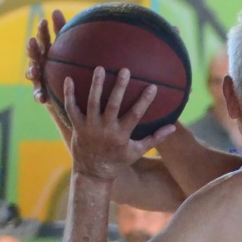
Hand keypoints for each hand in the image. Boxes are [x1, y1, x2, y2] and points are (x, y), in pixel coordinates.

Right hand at [25, 9, 66, 105]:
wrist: (71, 97)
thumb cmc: (69, 70)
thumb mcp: (69, 52)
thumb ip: (63, 33)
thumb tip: (56, 10)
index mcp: (47, 50)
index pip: (43, 37)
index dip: (43, 29)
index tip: (44, 21)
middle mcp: (40, 62)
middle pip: (34, 53)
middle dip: (32, 48)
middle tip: (32, 41)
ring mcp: (39, 78)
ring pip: (32, 73)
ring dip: (32, 71)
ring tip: (35, 71)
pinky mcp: (41, 93)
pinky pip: (38, 94)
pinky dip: (39, 95)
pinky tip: (42, 98)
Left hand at [64, 67, 177, 182]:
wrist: (93, 173)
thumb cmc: (117, 161)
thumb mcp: (137, 151)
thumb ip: (154, 138)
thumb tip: (172, 128)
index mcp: (121, 135)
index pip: (135, 115)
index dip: (144, 101)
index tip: (152, 86)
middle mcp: (106, 130)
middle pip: (113, 105)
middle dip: (119, 87)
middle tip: (125, 70)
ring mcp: (90, 128)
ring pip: (92, 103)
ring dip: (96, 85)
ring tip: (99, 68)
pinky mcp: (77, 127)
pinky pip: (71, 108)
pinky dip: (69, 94)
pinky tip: (69, 78)